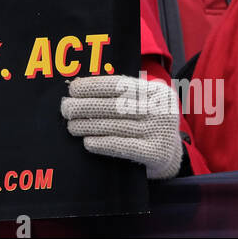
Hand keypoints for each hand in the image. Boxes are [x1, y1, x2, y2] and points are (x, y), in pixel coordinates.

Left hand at [61, 74, 181, 178]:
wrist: (171, 154)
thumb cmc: (147, 122)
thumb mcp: (144, 101)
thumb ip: (123, 93)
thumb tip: (82, 87)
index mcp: (156, 91)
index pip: (120, 84)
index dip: (93, 86)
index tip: (73, 89)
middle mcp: (161, 109)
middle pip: (115, 106)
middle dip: (86, 106)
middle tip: (66, 109)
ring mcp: (160, 132)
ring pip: (116, 126)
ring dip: (89, 126)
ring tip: (71, 126)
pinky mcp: (156, 153)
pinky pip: (124, 146)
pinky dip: (103, 144)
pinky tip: (87, 142)